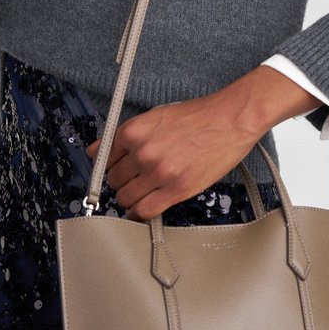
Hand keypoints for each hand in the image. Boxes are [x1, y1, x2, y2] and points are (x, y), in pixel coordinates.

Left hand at [86, 89, 262, 221]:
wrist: (230, 119)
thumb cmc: (198, 116)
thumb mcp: (155, 116)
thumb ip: (126, 136)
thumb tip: (98, 151)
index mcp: (133, 131)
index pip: (102, 159)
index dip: (108, 166)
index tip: (112, 172)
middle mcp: (142, 152)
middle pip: (114, 180)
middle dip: (122, 182)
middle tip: (135, 179)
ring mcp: (158, 173)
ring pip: (125, 198)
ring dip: (130, 199)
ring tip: (143, 192)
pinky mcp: (176, 189)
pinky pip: (145, 211)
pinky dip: (139, 214)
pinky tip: (144, 209)